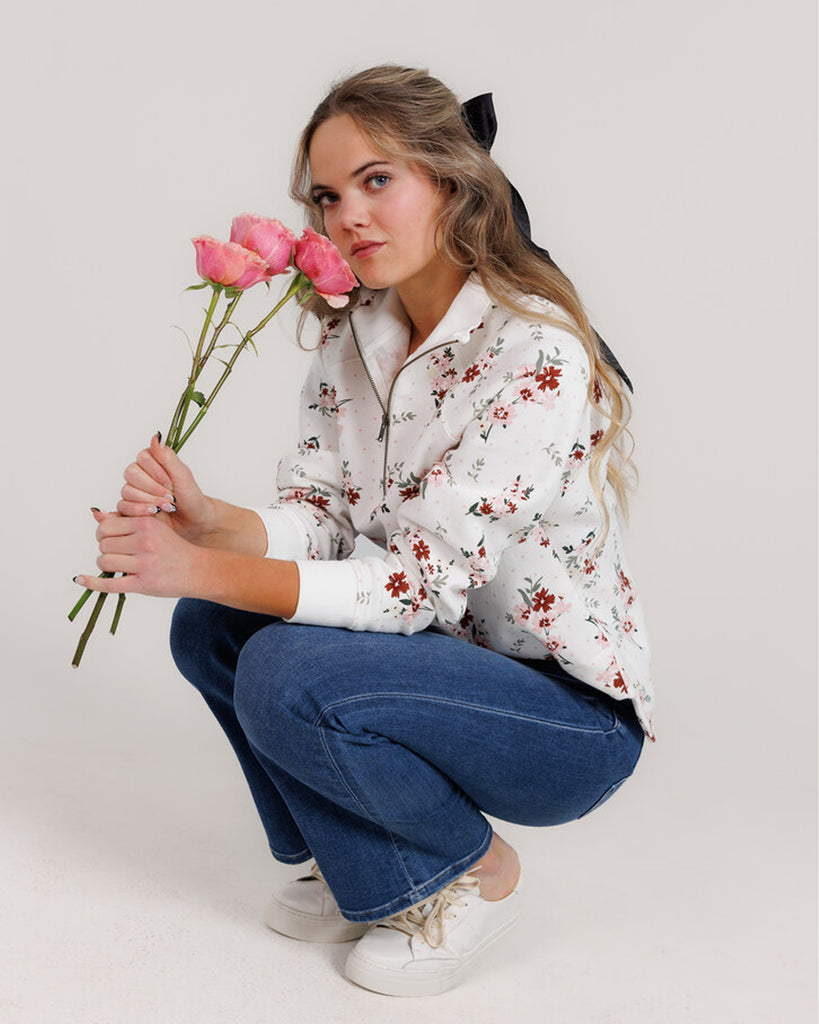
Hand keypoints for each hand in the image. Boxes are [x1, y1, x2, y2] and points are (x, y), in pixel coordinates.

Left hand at [76, 509, 203, 597]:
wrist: (197, 569)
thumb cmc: (173, 548)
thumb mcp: (153, 527)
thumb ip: (125, 519)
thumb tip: (96, 514)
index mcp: (146, 524)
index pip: (106, 526)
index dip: (104, 534)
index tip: (112, 539)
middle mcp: (145, 541)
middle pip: (103, 544)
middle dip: (106, 550)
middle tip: (117, 554)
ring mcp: (144, 564)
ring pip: (105, 562)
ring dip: (106, 565)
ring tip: (119, 566)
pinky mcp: (143, 584)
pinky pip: (109, 584)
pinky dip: (92, 583)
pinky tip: (80, 579)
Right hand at [118, 433, 214, 542]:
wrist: (193, 520)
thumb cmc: (190, 497)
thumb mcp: (183, 475)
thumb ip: (167, 456)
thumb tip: (157, 436)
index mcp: (152, 461)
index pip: (142, 458)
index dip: (156, 472)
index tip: (171, 482)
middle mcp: (140, 474)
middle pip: (131, 474)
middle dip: (153, 488)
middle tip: (170, 497)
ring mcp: (134, 491)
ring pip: (127, 491)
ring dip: (149, 500)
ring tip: (167, 507)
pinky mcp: (130, 507)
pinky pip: (123, 506)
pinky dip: (139, 511)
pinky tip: (153, 513)